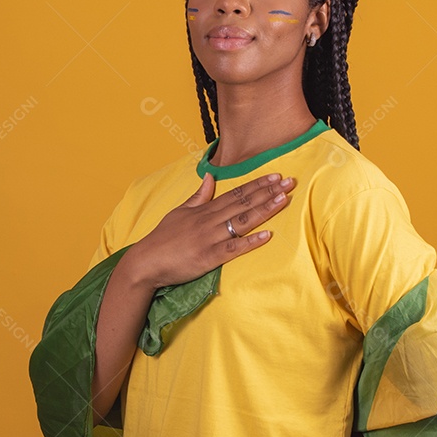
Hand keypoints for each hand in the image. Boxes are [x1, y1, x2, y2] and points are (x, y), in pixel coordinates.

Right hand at [125, 172, 294, 289]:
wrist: (146, 261)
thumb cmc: (163, 238)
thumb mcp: (180, 211)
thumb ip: (199, 195)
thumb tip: (210, 176)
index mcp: (204, 210)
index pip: (236, 193)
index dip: (257, 184)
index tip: (275, 175)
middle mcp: (209, 220)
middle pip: (244, 203)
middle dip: (268, 192)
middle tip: (289, 182)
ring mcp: (210, 238)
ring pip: (242, 221)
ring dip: (264, 210)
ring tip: (283, 199)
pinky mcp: (208, 257)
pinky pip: (233, 248)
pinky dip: (251, 241)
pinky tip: (268, 235)